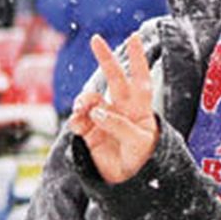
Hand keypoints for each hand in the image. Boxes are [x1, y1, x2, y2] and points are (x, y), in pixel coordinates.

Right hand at [67, 34, 158, 184]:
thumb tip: (97, 111)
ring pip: (90, 99)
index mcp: (140, 108)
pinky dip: (76, 118)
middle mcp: (121, 108)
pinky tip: (78, 123)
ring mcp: (103, 119)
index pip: (140, 79)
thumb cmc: (144, 159)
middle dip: (106, 59)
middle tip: (97, 40)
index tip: (134, 37)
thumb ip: (119, 125)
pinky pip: (78, 119)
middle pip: (114, 79)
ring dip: (85, 99)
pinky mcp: (88, 132)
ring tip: (84, 109)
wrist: (130, 182)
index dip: (138, 59)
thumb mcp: (138, 142)